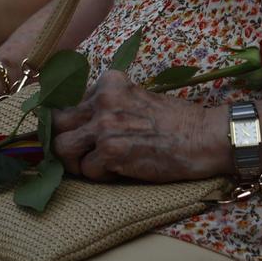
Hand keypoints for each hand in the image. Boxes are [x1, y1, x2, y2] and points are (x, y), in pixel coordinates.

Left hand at [50, 70, 227, 181]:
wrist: (205, 137)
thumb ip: (107, 106)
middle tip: (81, 155)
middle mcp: (103, 99)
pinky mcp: (112, 151)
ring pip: (62, 148)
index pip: (68, 103)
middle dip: (65, 143)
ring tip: (99, 166)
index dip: (71, 124)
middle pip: (56, 124)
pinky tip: (122, 171)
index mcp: (108, 83)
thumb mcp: (136, 99)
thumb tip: (77, 125)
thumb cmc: (175, 122)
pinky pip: (87, 170)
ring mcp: (105, 125)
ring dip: (77, 163)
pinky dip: (102, 177)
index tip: (79, 136)